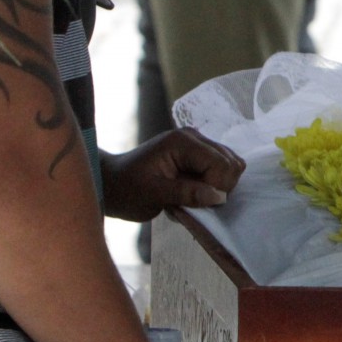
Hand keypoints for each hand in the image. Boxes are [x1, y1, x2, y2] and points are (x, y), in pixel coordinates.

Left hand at [100, 129, 245, 222]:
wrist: (111, 183)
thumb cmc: (125, 189)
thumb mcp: (151, 195)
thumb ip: (185, 193)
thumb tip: (217, 197)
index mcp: (183, 142)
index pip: (221, 163)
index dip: (217, 187)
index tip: (199, 203)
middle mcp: (194, 137)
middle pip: (231, 162)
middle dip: (220, 186)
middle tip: (196, 201)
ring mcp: (198, 144)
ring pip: (231, 164)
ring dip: (218, 186)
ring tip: (194, 196)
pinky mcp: (198, 154)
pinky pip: (222, 168)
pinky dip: (215, 184)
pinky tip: (195, 192)